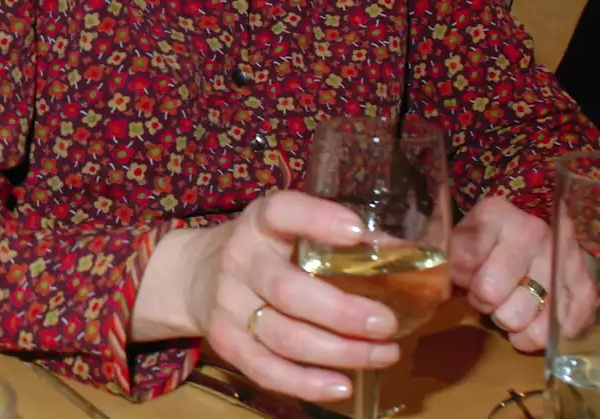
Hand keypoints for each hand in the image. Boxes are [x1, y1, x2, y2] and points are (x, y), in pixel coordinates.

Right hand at [138, 191, 400, 403]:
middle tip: (388, 323)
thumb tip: (406, 254)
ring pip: (284, 336)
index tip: (357, 232)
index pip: (282, 213)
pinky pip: (265, 369)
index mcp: (259, 224)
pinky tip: (343, 386)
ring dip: (339, 351)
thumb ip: (335, 241)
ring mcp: (228, 305)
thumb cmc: (262, 251)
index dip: (317, 219)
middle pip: (287, 290)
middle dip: (342, 312)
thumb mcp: (286, 231)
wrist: (193, 275)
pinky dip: (306, 383)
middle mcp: (239, 260)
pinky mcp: (226, 343)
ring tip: (384, 353)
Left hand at [449, 195, 576, 351]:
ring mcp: (561, 259)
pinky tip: (529, 322)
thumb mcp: (455, 236)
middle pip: (489, 292)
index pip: (461, 261)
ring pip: (519, 316)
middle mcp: (532, 233)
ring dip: (506, 320)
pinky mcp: (583, 287)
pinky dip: (535, 335)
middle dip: (481, 299)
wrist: (533, 236)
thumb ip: (438, 257)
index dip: (457, 277)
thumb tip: (435, 291)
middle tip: (486, 292)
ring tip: (507, 304)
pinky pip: (554, 330)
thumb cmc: (485, 241)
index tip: (462, 273)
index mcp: (494, 214)